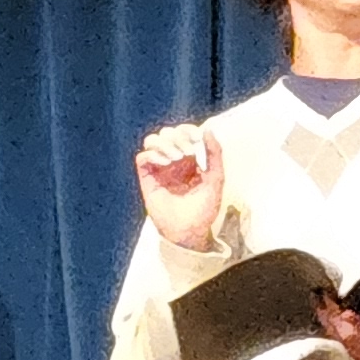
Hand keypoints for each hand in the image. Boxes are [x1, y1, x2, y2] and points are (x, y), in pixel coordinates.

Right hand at [135, 124, 224, 249]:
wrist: (189, 231)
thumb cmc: (205, 208)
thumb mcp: (216, 178)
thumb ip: (215, 153)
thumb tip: (208, 129)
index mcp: (190, 158)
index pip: (184, 133)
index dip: (188, 129)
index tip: (196, 137)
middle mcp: (172, 160)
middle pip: (167, 133)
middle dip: (177, 137)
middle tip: (187, 152)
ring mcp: (159, 169)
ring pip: (152, 141)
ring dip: (163, 143)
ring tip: (175, 157)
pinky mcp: (147, 178)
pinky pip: (142, 157)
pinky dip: (153, 154)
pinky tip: (165, 163)